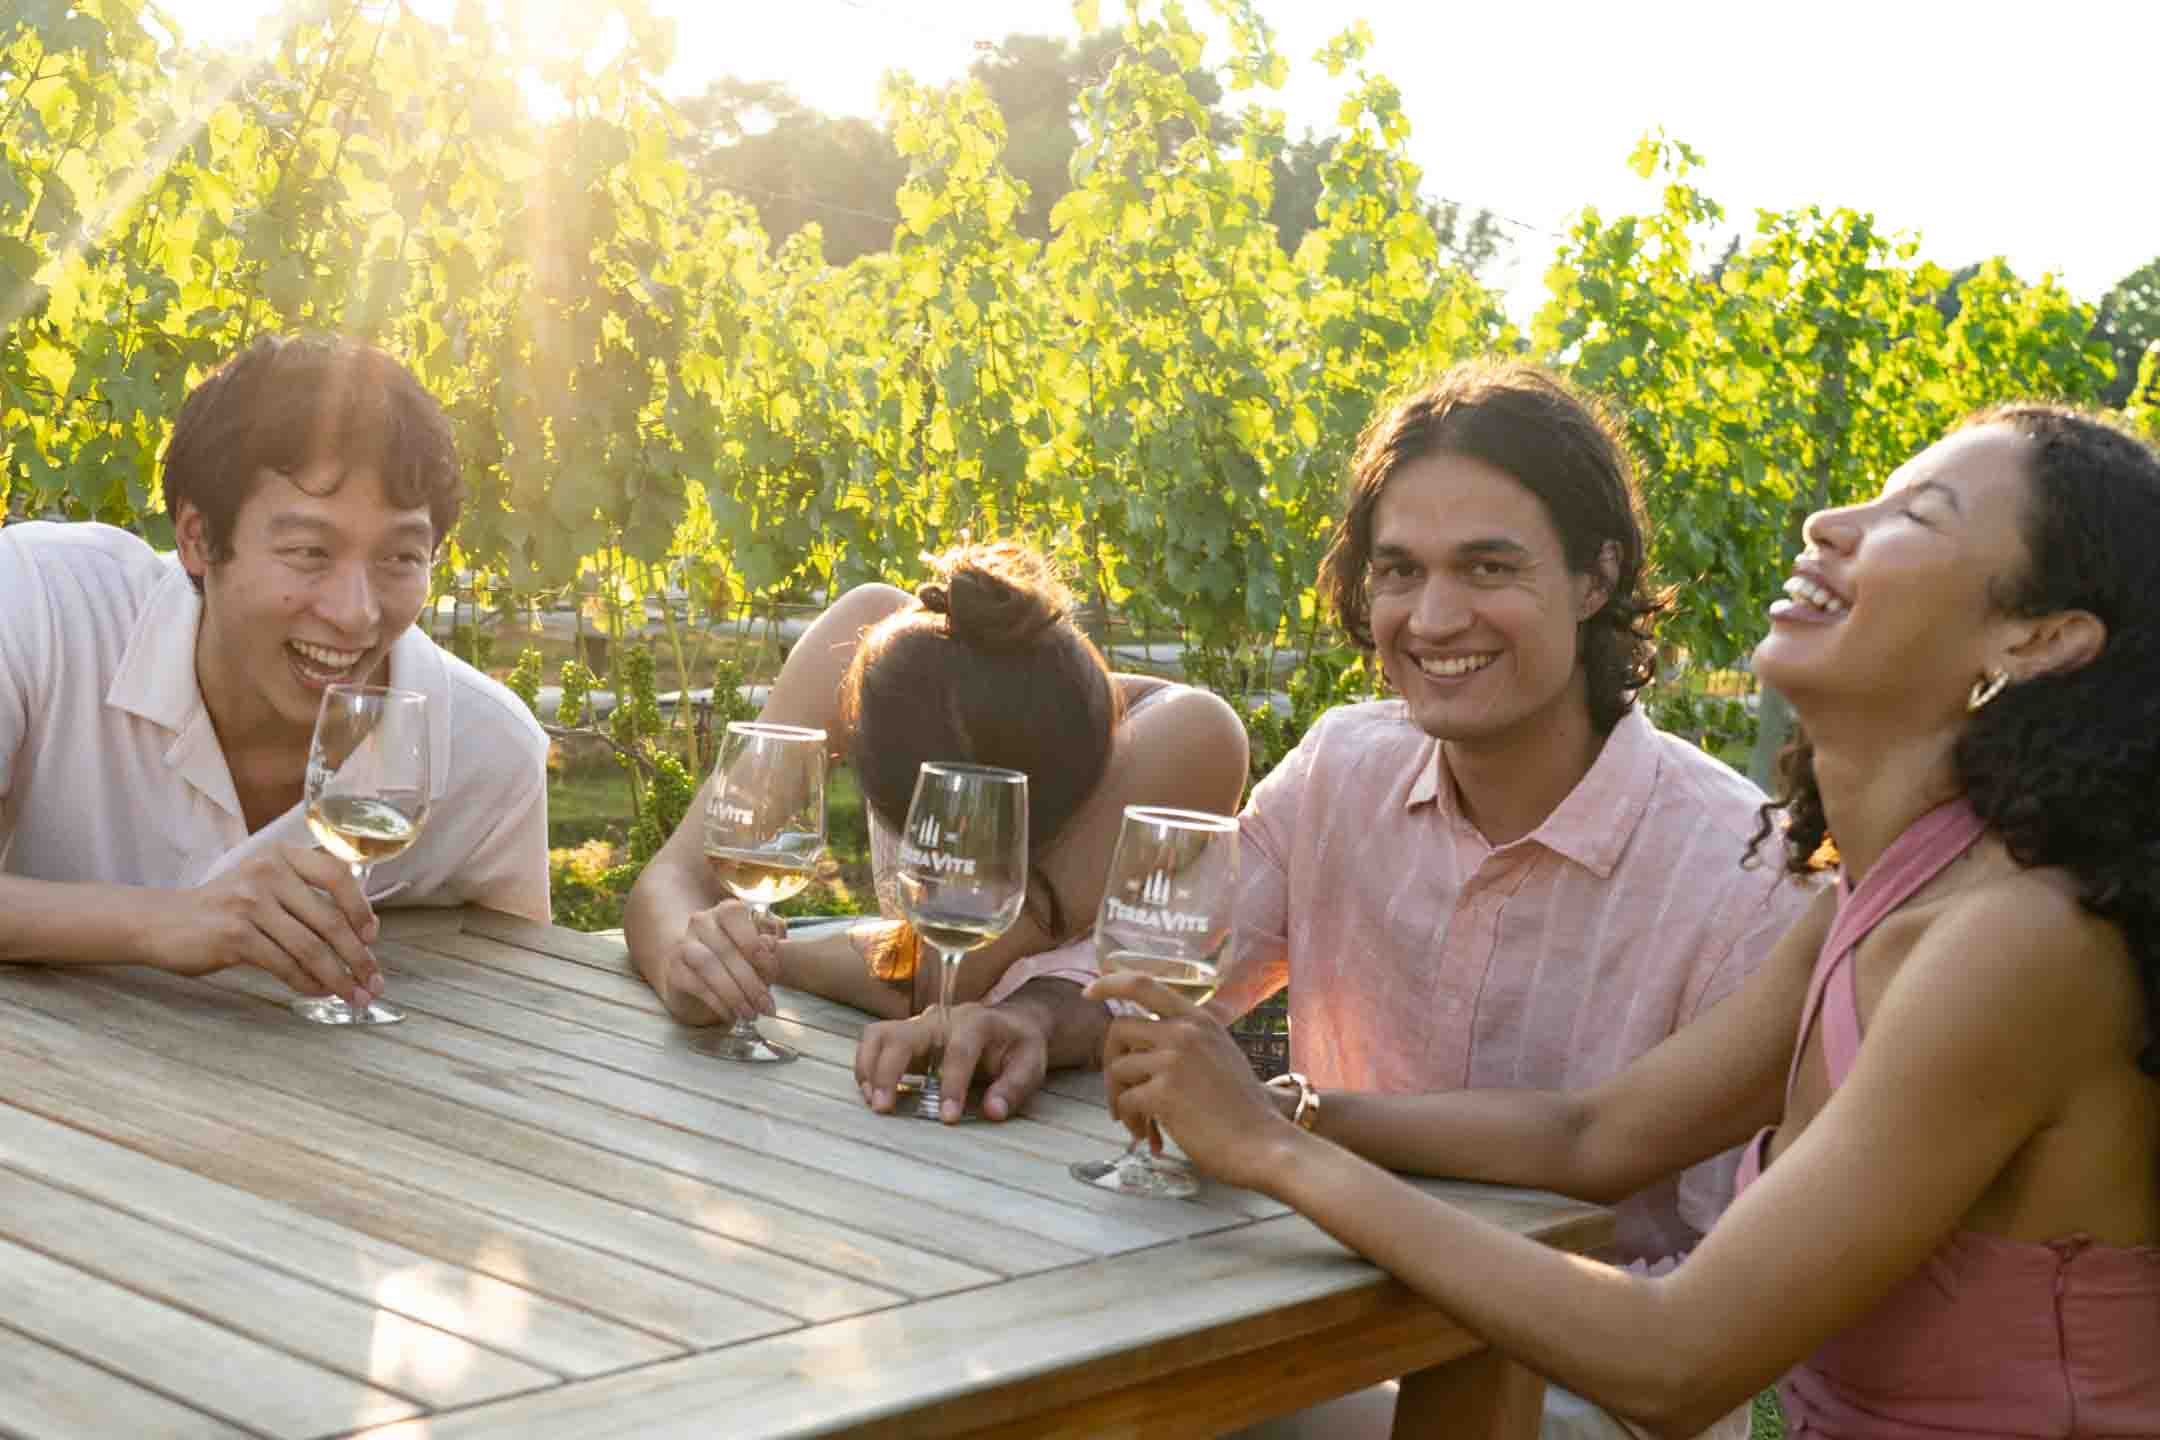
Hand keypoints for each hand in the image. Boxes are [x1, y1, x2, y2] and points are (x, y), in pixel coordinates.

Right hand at [159, 846, 381, 1005]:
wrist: (161, 922)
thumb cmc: (223, 908)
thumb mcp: (263, 884)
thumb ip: (304, 897)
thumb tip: (359, 934)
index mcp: (282, 855)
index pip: (337, 874)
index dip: (361, 908)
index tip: (372, 937)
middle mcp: (268, 873)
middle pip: (330, 920)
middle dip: (358, 957)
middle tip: (373, 982)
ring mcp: (250, 903)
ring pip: (311, 947)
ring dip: (338, 978)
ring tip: (353, 995)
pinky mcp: (235, 935)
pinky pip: (285, 965)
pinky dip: (307, 983)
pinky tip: (319, 992)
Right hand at [661, 900, 787, 1023]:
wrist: (702, 981)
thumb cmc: (738, 963)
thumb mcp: (758, 955)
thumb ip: (767, 948)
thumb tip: (770, 944)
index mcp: (725, 912)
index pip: (736, 917)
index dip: (754, 942)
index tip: (772, 970)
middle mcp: (701, 922)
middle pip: (726, 948)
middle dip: (750, 981)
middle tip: (766, 1005)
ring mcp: (684, 945)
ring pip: (708, 964)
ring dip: (733, 993)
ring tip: (750, 1013)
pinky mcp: (674, 970)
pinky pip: (696, 985)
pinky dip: (718, 1002)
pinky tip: (732, 1015)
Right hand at [856, 1001, 1049, 1122]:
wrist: (1010, 1024)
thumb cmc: (1019, 1045)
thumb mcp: (1031, 1064)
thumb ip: (1014, 1087)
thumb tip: (993, 1111)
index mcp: (976, 1022)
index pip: (958, 1051)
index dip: (952, 1084)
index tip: (947, 1117)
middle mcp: (941, 1019)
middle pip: (902, 1036)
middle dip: (888, 1071)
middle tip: (884, 1108)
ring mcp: (919, 1026)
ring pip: (879, 1035)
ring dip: (869, 1068)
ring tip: (875, 1101)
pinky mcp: (906, 1037)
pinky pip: (875, 1044)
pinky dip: (867, 1068)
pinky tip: (874, 1094)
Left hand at [1090, 972, 1294, 1192]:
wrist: (1263, 1144)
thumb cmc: (1243, 1110)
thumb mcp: (1220, 1055)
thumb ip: (1187, 1042)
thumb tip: (1140, 1049)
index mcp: (1199, 1020)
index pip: (1144, 984)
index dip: (1110, 983)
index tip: (1088, 992)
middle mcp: (1184, 1032)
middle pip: (1118, 1029)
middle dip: (1108, 1062)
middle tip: (1117, 1093)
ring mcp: (1173, 1060)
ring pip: (1117, 1069)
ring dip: (1120, 1100)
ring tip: (1139, 1125)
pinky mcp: (1164, 1092)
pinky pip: (1126, 1101)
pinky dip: (1132, 1122)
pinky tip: (1150, 1137)